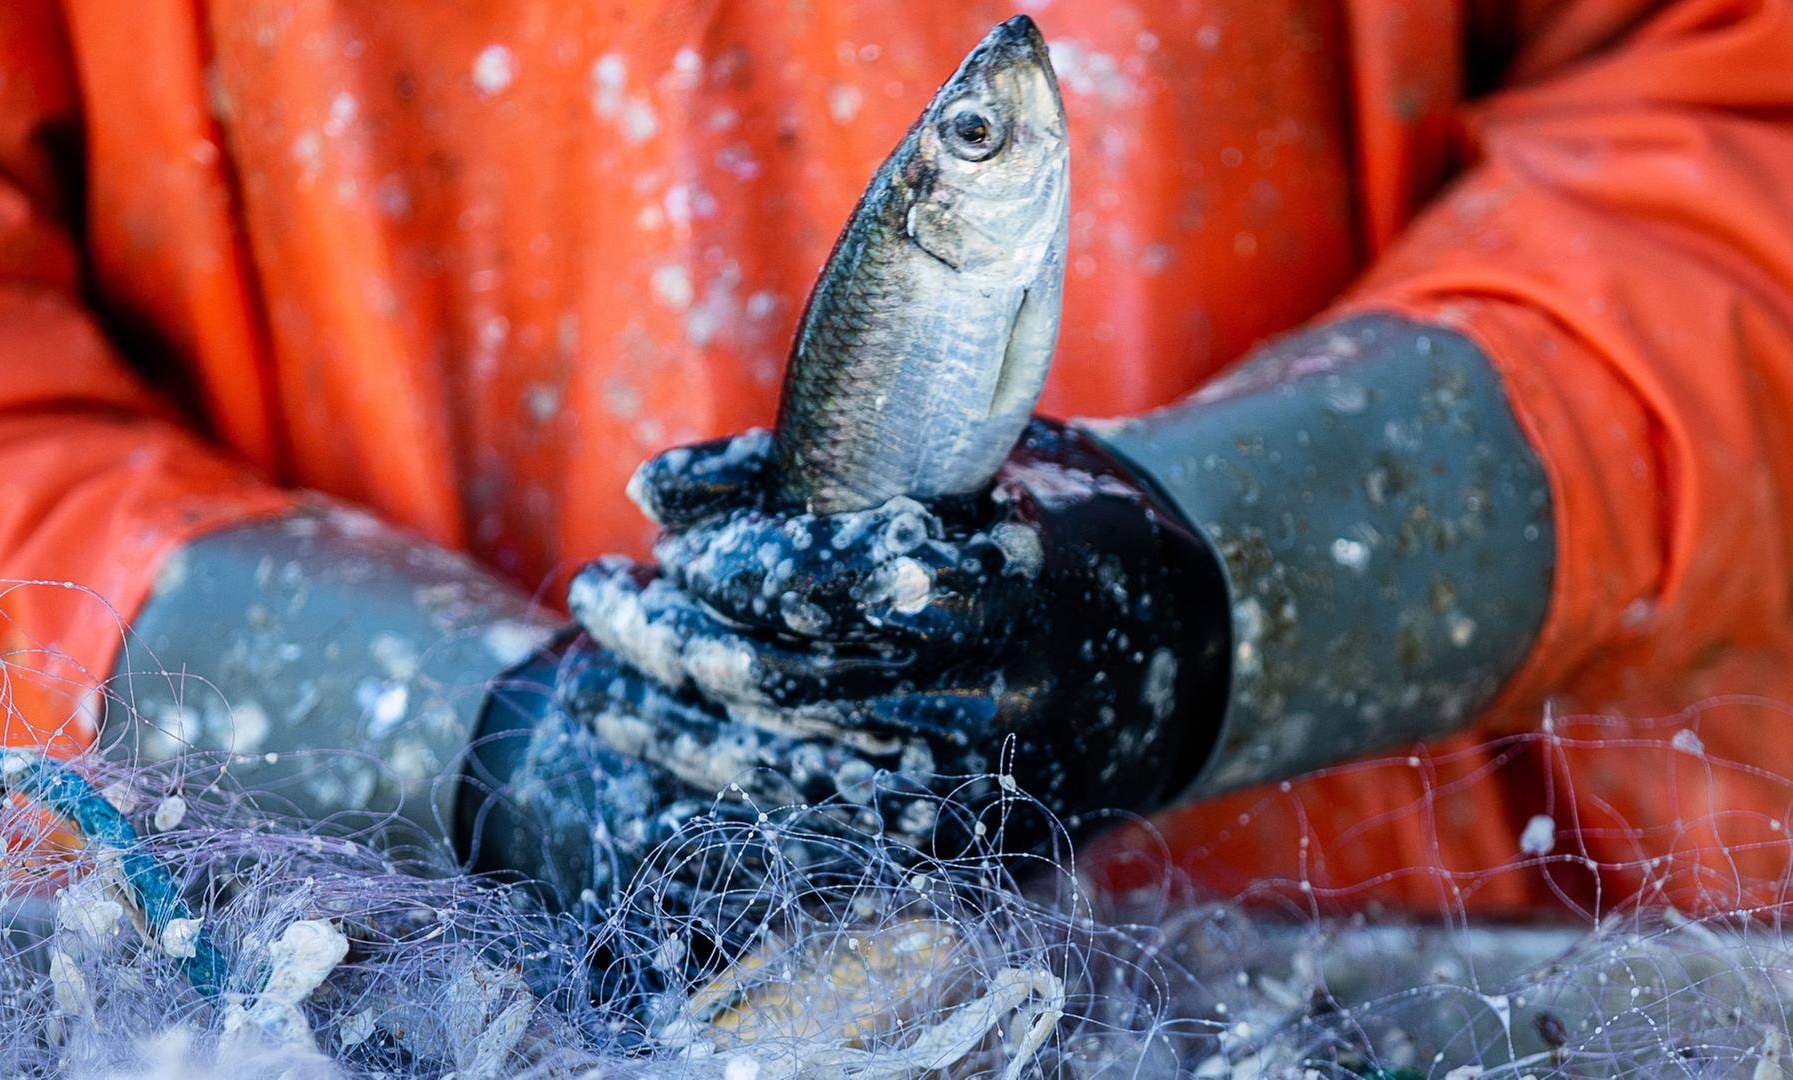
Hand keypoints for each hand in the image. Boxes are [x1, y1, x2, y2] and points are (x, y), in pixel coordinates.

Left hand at [567, 419, 1231, 839]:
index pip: (844, 583)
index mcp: (1018, 583)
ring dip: (670, 725)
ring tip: (596, 678)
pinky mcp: (969, 848)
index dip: (740, 567)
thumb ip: (814, 469)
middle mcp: (1005, 699)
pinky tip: (664, 747)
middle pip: (792, 685)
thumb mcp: (965, 464)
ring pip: (786, 772)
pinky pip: (817, 830)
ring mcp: (987, 791)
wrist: (1196, 652)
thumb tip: (649, 488)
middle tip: (598, 595)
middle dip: (670, 641)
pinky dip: (727, 786)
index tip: (672, 547)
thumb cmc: (1057, 525)